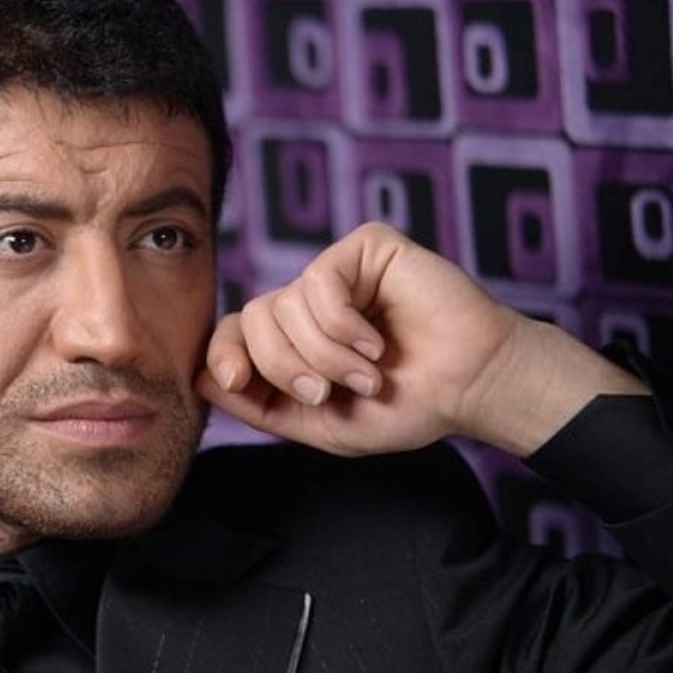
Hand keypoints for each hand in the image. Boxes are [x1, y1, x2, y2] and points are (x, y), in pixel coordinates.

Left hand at [196, 222, 645, 456]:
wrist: (470, 389)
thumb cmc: (405, 407)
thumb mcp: (319, 424)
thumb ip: (261, 405)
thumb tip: (202, 378)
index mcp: (292, 340)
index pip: (230, 334)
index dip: (223, 356)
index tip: (237, 383)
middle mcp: (307, 302)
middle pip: (252, 321)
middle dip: (284, 367)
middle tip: (329, 392)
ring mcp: (335, 272)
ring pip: (285, 305)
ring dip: (326, 355)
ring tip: (370, 373)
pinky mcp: (364, 248)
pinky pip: (318, 282)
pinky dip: (343, 324)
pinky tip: (377, 341)